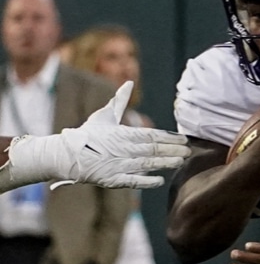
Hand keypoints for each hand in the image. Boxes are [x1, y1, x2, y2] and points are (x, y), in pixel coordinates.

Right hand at [8, 81, 190, 188]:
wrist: (65, 154)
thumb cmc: (87, 134)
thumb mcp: (104, 115)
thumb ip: (119, 101)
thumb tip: (128, 82)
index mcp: (123, 133)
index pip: (151, 135)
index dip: (169, 137)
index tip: (184, 139)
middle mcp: (123, 148)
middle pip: (153, 149)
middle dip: (172, 150)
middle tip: (189, 151)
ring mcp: (118, 164)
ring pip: (146, 164)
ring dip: (165, 163)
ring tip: (181, 162)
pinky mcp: (112, 179)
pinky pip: (132, 180)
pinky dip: (146, 181)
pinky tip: (161, 180)